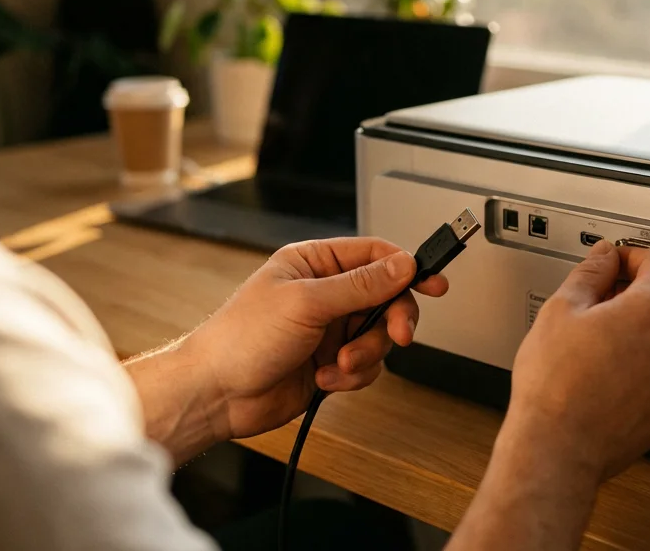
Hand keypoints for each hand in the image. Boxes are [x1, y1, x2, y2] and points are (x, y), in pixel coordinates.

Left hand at [178, 237, 448, 440]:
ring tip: (341, 363)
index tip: (433, 283)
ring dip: (366, 353)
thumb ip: (361, 285)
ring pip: (379, 336)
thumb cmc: (240, 338)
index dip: (407, 268)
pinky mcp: (331, 362)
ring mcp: (329, 329)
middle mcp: (325, 293)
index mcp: (315, 263)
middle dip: (392, 319)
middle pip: (386, 298)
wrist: (217, 394)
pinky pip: (367, 366)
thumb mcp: (306, 302)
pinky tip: (326, 378)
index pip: (375, 255)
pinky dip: (353, 375)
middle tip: (398, 334)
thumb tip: (402, 265)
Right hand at [447, 242, 649, 550]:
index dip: (634, 256)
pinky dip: (639, 371)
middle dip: (632, 299)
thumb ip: (591, 272)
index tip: (616, 264)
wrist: (558, 449)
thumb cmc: (556, 385)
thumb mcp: (562, 309)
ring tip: (594, 351)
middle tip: (594, 310)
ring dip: (636, 337)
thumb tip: (604, 256)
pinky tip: (604, 379)